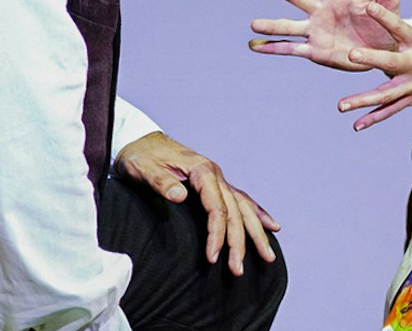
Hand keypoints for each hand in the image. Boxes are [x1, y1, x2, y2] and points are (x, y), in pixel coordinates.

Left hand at [113, 131, 279, 275]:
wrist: (140, 141)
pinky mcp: (214, 184)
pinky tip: (271, 225)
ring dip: (256, 233)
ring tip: (268, 257)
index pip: (217, 208)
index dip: (217, 234)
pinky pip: (241, 200)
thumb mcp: (144, 168)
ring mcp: (217, 179)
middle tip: (237, 269)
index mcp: (201, 170)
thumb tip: (180, 196)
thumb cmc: (141, 156)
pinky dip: (257, 213)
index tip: (213, 257)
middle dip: (239, 242)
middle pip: (234, 211)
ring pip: (243, 207)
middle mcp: (215, 174)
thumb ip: (161, 182)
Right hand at [249, 0, 402, 70]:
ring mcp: (316, 30)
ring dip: (271, 25)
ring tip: (254, 24)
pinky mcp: (316, 51)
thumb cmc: (385, 22)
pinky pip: (292, 49)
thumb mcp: (389, 2)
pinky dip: (273, 48)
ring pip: (289, 25)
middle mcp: (321, 10)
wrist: (384, 52)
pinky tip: (255, 46)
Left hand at [335, 0, 411, 130]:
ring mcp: (411, 85)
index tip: (368, 5)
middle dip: (371, 59)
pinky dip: (374, 117)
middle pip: (389, 62)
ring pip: (385, 94)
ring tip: (342, 105)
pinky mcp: (410, 99)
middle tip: (351, 54)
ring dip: (363, 100)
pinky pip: (390, 110)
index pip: (399, 27)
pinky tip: (356, 124)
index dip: (384, 16)